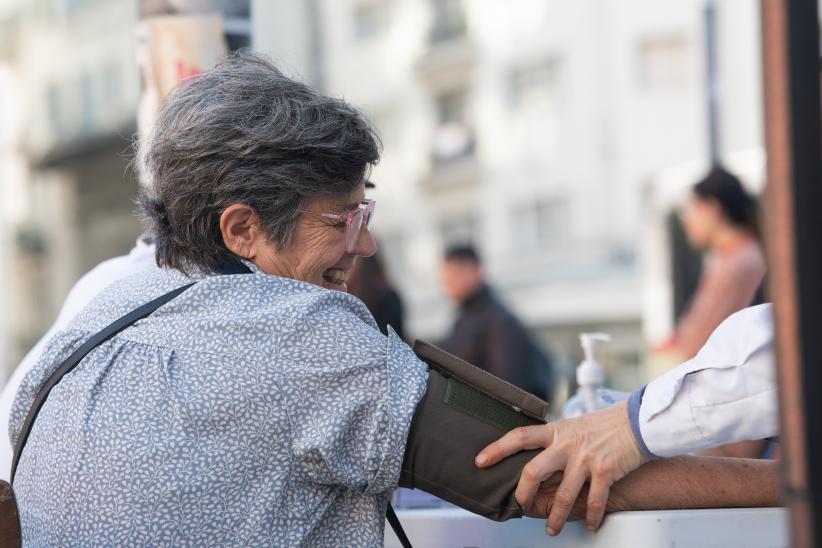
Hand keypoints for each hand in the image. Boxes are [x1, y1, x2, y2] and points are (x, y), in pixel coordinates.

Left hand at [475, 401, 646, 534]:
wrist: (637, 422)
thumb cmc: (605, 425)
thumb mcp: (573, 427)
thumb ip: (555, 441)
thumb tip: (536, 454)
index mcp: (556, 432)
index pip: (519, 437)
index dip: (497, 449)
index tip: (480, 461)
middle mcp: (567, 444)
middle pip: (534, 471)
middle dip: (523, 493)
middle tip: (520, 505)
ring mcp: (586, 458)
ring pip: (564, 495)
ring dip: (557, 517)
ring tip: (553, 529)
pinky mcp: (606, 471)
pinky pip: (594, 501)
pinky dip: (592, 516)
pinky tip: (591, 524)